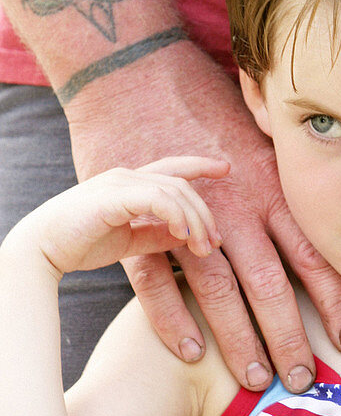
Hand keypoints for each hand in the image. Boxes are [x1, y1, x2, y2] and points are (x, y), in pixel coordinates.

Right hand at [28, 158, 227, 275]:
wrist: (41, 250)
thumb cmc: (80, 244)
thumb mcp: (129, 240)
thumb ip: (157, 234)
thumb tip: (186, 235)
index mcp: (129, 183)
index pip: (172, 167)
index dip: (199, 165)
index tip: (226, 168)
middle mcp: (126, 176)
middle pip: (180, 184)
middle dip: (204, 212)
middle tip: (216, 242)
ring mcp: (119, 182)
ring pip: (174, 191)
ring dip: (195, 219)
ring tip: (204, 247)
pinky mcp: (114, 195)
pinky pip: (157, 199)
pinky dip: (176, 215)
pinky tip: (184, 235)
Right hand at [66, 42, 340, 391]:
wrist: (137, 72)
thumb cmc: (208, 105)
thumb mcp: (263, 137)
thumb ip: (292, 180)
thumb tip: (340, 212)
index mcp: (272, 188)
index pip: (314, 254)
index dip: (336, 300)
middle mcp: (238, 206)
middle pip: (272, 282)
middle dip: (291, 336)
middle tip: (305, 381)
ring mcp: (188, 215)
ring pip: (220, 289)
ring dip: (239, 339)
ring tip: (255, 381)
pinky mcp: (140, 221)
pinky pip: (156, 281)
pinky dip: (172, 321)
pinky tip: (191, 356)